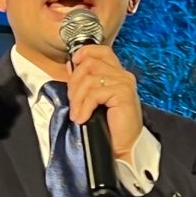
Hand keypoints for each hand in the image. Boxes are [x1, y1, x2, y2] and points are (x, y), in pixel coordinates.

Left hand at [67, 45, 142, 162]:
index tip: (74, 62)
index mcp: (117, 73)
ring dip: (77, 99)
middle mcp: (123, 74)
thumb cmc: (110, 125)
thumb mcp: (95, 99)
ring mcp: (124, 83)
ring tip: (77, 114)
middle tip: (73, 102)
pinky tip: (82, 118)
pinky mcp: (123, 93)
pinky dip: (84, 107)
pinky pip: (94, 94)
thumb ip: (85, 81)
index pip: (102, 50)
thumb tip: (71, 65)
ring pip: (89, 79)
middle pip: (89, 64)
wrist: (124, 146)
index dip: (85, 52)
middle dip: (74, 83)